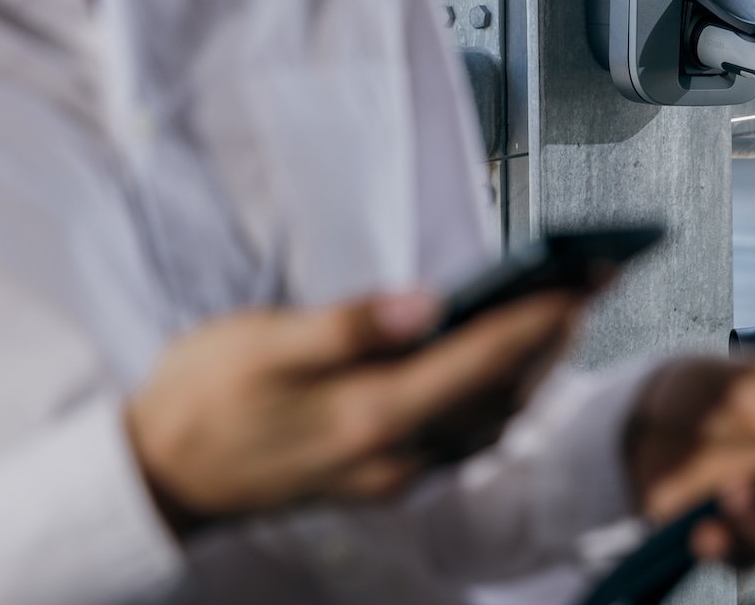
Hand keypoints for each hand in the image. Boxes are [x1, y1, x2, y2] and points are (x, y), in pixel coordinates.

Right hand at [125, 289, 583, 532]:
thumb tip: (430, 302)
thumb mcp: (263, 343)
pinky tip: (497, 363)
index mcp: (370, 414)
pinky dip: (492, 396)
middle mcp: (395, 454)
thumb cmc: (204, 396)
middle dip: (551, 338)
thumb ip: (351, 325)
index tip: (585, 279)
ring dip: (529, 369)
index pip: (481, 361)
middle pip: (499, 395)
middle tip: (593, 283)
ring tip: (561, 312)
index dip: (538, 317)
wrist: (161, 475)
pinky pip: (458, 436)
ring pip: (485, 421)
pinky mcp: (378, 473)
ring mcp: (389, 471)